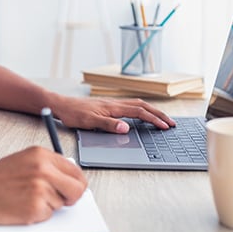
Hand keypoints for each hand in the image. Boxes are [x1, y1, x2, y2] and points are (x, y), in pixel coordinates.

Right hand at [0, 146, 86, 224]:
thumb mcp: (23, 160)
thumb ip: (47, 166)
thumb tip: (71, 179)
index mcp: (42, 155)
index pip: (76, 171)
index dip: (76, 183)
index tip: (71, 189)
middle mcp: (43, 170)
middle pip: (78, 189)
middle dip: (72, 197)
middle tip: (62, 200)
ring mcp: (40, 189)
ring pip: (61, 204)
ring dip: (48, 205)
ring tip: (25, 198)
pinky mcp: (34, 208)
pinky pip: (48, 215)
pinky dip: (37, 215)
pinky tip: (21, 206)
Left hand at [53, 96, 175, 133]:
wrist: (60, 105)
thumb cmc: (73, 114)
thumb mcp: (90, 122)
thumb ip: (108, 125)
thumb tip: (126, 128)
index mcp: (113, 107)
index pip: (139, 112)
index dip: (154, 120)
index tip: (165, 127)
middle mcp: (114, 103)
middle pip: (143, 106)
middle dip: (159, 114)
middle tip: (172, 123)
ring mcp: (112, 103)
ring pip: (137, 104)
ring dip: (152, 111)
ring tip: (162, 118)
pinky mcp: (107, 105)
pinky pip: (130, 105)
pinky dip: (141, 109)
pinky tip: (142, 114)